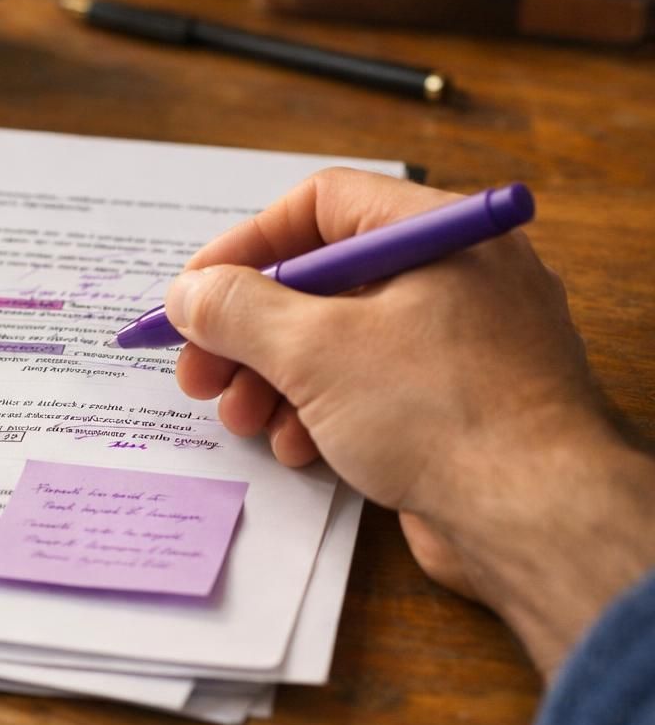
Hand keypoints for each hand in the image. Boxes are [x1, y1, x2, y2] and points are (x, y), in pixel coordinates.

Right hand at [165, 168, 654, 673]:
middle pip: (323, 281)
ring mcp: (459, 345)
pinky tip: (296, 447)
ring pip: (340, 342)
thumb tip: (189, 293)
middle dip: (249, 330)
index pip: (322, 206)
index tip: (196, 290)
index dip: (247, 245)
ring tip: (241, 418)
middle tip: (200, 368)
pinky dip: (321, 411)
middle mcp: (456, 278)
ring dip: (274, 379)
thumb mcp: (314, 350)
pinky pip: (371, 389)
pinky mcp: (457, 405)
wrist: (535, 519)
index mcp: (439, 235)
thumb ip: (237, 310)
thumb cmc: (444, 414)